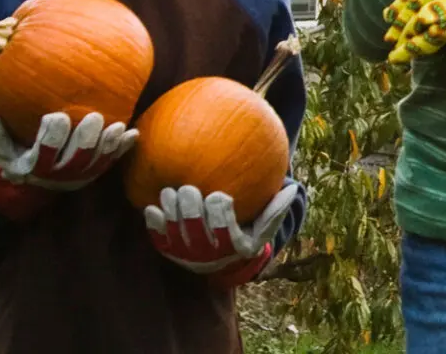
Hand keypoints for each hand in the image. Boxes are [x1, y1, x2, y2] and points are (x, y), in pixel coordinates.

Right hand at [0, 105, 135, 191]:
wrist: (33, 178)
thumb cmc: (14, 155)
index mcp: (34, 168)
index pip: (44, 154)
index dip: (52, 137)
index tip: (58, 116)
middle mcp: (59, 176)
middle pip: (77, 160)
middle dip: (87, 140)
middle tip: (94, 117)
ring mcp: (80, 176)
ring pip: (97, 163)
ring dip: (108, 145)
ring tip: (117, 126)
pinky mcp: (95, 172)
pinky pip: (111, 162)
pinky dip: (122, 149)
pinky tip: (132, 134)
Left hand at [144, 184, 298, 285]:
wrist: (223, 256)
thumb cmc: (248, 231)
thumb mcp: (267, 223)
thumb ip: (277, 207)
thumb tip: (292, 189)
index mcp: (235, 247)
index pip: (224, 230)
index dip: (218, 213)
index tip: (219, 195)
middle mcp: (210, 255)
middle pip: (194, 229)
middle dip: (189, 208)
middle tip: (188, 188)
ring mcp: (187, 254)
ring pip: (174, 230)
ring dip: (170, 210)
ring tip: (172, 191)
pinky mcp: (168, 251)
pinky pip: (157, 237)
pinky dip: (154, 222)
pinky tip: (152, 206)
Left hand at [383, 0, 445, 63]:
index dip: (403, 1)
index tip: (391, 13)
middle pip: (415, 3)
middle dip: (400, 21)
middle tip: (388, 37)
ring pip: (421, 19)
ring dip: (407, 37)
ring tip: (395, 54)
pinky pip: (438, 31)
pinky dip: (423, 43)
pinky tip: (412, 53)